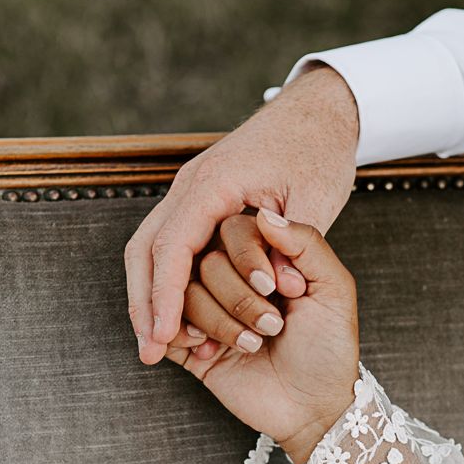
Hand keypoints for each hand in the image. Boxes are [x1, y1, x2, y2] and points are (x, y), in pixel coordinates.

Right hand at [125, 65, 358, 364]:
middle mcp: (193, 188)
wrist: (318, 114)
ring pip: (151, 249)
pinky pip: (172, 246)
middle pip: (147, 248)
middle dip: (144, 302)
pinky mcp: (202, 206)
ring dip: (150, 296)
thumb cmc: (318, 151)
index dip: (165, 294)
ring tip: (157, 344)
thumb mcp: (318, 197)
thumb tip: (277, 287)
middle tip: (149, 350)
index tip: (164, 335)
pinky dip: (169, 282)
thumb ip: (298, 244)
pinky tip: (178, 315)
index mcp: (215, 183)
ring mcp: (194, 196)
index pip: (174, 245)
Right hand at [165, 209, 358, 463]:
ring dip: (220, 322)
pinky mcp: (189, 341)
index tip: (281, 290)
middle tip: (274, 326)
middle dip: (238, 297)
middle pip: (199, 258)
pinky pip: (166, 326)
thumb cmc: (330, 346)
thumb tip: (267, 216)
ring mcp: (206, 306)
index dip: (248, 258)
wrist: (316, 405)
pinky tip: (212, 352)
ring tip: (253, 344)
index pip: (230, 229)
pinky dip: (185, 337)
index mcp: (264, 253)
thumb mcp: (334, 288)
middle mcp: (230, 274)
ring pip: (181, 292)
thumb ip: (307, 243)